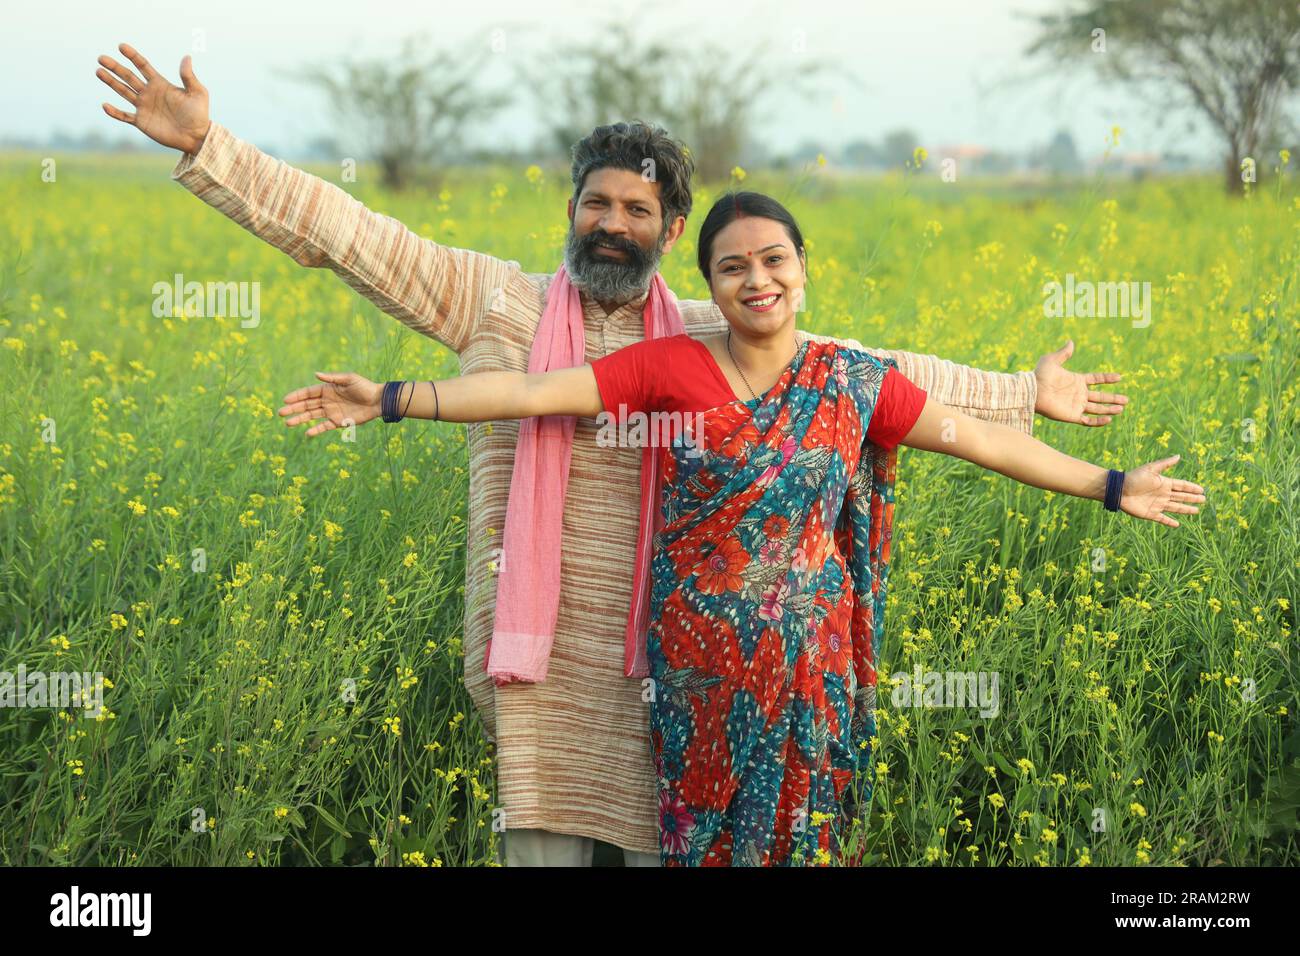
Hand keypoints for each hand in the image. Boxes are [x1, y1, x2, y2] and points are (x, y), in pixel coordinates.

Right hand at [96, 43, 210, 153]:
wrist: (196, 137)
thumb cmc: (199, 114)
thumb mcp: (197, 93)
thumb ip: (189, 76)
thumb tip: (187, 57)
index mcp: (160, 84)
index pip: (143, 66)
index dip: (132, 56)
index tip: (121, 46)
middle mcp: (149, 93)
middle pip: (128, 76)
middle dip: (115, 67)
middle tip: (101, 58)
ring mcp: (144, 107)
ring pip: (123, 91)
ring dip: (111, 82)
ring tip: (98, 71)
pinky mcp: (141, 122)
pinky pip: (124, 116)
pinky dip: (114, 112)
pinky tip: (105, 105)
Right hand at [278, 373, 381, 436]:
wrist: (378, 401)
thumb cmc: (364, 387)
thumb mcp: (349, 379)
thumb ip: (332, 378)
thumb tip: (316, 374)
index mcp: (328, 389)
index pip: (308, 393)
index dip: (296, 396)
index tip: (285, 399)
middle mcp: (327, 401)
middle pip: (306, 405)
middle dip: (293, 409)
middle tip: (280, 413)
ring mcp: (332, 412)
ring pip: (312, 416)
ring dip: (300, 419)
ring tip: (287, 423)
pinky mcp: (339, 422)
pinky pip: (324, 427)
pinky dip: (316, 430)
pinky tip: (307, 434)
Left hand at [1034, 339, 1127, 425]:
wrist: (1032, 391)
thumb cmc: (1039, 375)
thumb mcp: (1052, 360)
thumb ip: (1063, 353)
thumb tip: (1071, 342)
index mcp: (1076, 380)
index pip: (1096, 380)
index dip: (1107, 378)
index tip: (1120, 377)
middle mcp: (1078, 394)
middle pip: (1100, 397)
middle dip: (1113, 398)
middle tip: (1126, 400)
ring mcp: (1076, 405)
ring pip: (1097, 409)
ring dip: (1109, 409)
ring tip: (1121, 409)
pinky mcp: (1071, 415)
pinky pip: (1087, 421)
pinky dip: (1098, 421)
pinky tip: (1109, 419)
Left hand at [1119, 455, 1205, 527]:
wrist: (1118, 490)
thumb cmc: (1133, 478)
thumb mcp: (1150, 469)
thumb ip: (1165, 464)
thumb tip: (1179, 456)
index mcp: (1163, 483)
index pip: (1181, 486)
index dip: (1191, 488)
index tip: (1202, 489)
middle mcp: (1162, 494)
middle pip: (1181, 497)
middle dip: (1192, 498)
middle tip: (1203, 499)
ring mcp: (1157, 504)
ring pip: (1175, 508)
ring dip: (1185, 509)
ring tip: (1196, 511)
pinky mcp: (1150, 514)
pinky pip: (1162, 519)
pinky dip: (1169, 522)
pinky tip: (1177, 524)